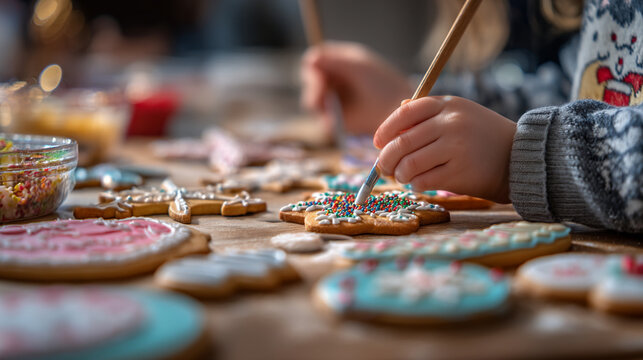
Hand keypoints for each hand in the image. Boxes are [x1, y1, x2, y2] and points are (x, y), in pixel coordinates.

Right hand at [301, 42, 411, 134]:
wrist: (397, 112)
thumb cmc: (383, 84)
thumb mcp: (359, 67)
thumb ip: (333, 61)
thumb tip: (310, 58)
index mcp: (341, 62)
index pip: (316, 59)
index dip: (313, 66)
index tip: (318, 73)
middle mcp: (336, 79)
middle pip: (310, 80)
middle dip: (315, 87)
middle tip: (322, 95)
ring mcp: (335, 99)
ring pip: (312, 100)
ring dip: (318, 103)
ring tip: (331, 107)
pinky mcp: (338, 119)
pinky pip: (323, 119)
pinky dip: (327, 119)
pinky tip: (337, 119)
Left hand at [373, 96, 515, 202]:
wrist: (520, 158)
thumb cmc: (483, 137)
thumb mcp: (460, 114)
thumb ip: (428, 114)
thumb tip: (394, 117)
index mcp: (448, 105)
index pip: (405, 113)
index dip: (386, 129)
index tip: (378, 143)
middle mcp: (451, 123)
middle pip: (402, 142)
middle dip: (386, 158)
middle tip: (384, 168)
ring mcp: (455, 147)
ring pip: (409, 164)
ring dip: (400, 174)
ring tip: (404, 177)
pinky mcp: (460, 171)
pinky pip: (423, 180)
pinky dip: (416, 185)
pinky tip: (421, 184)